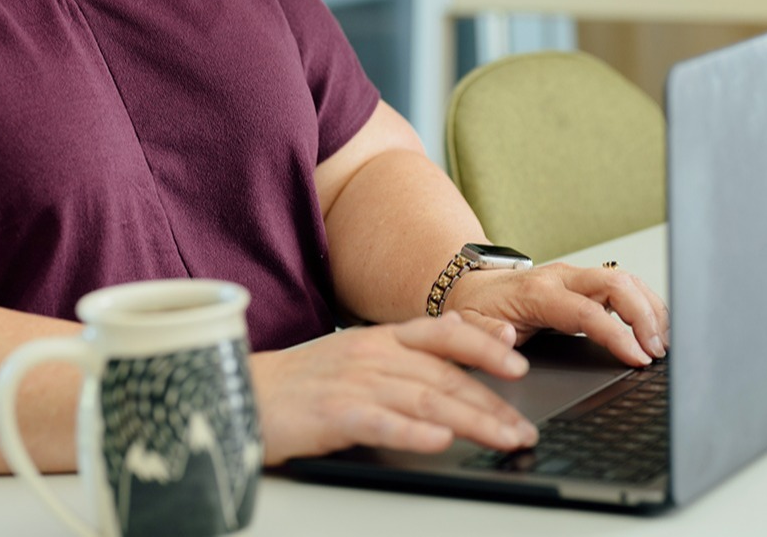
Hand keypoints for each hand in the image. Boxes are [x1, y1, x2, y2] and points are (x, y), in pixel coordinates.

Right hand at [249, 313, 539, 464]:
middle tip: (523, 428)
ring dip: (471, 421)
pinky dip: (413, 431)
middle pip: (444, 376)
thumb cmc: (302, 380)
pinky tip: (439, 440)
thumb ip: (409, 342)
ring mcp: (353, 383)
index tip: (519, 364)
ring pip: (425, 398)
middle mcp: (372, 355)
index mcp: (379, 338)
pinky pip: (380, 422)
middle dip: (491, 404)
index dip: (484, 346)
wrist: (243, 395)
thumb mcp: (358, 348)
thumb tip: (457, 326)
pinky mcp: (332, 414)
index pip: (443, 335)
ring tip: (503, 439)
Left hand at [446, 263, 668, 367]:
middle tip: (659, 351)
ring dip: (650, 308)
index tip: (639, 357)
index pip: (588, 311)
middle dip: (645, 315)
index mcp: (537, 293)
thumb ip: (486, 334)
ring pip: (625, 280)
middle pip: (617, 283)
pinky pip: (623, 285)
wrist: (472, 287)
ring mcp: (575, 277)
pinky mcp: (584, 283)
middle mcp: (561, 278)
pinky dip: (644, 303)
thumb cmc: (475, 308)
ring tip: (663, 343)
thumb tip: (508, 338)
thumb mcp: (467, 326)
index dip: (618, 334)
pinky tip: (654, 327)